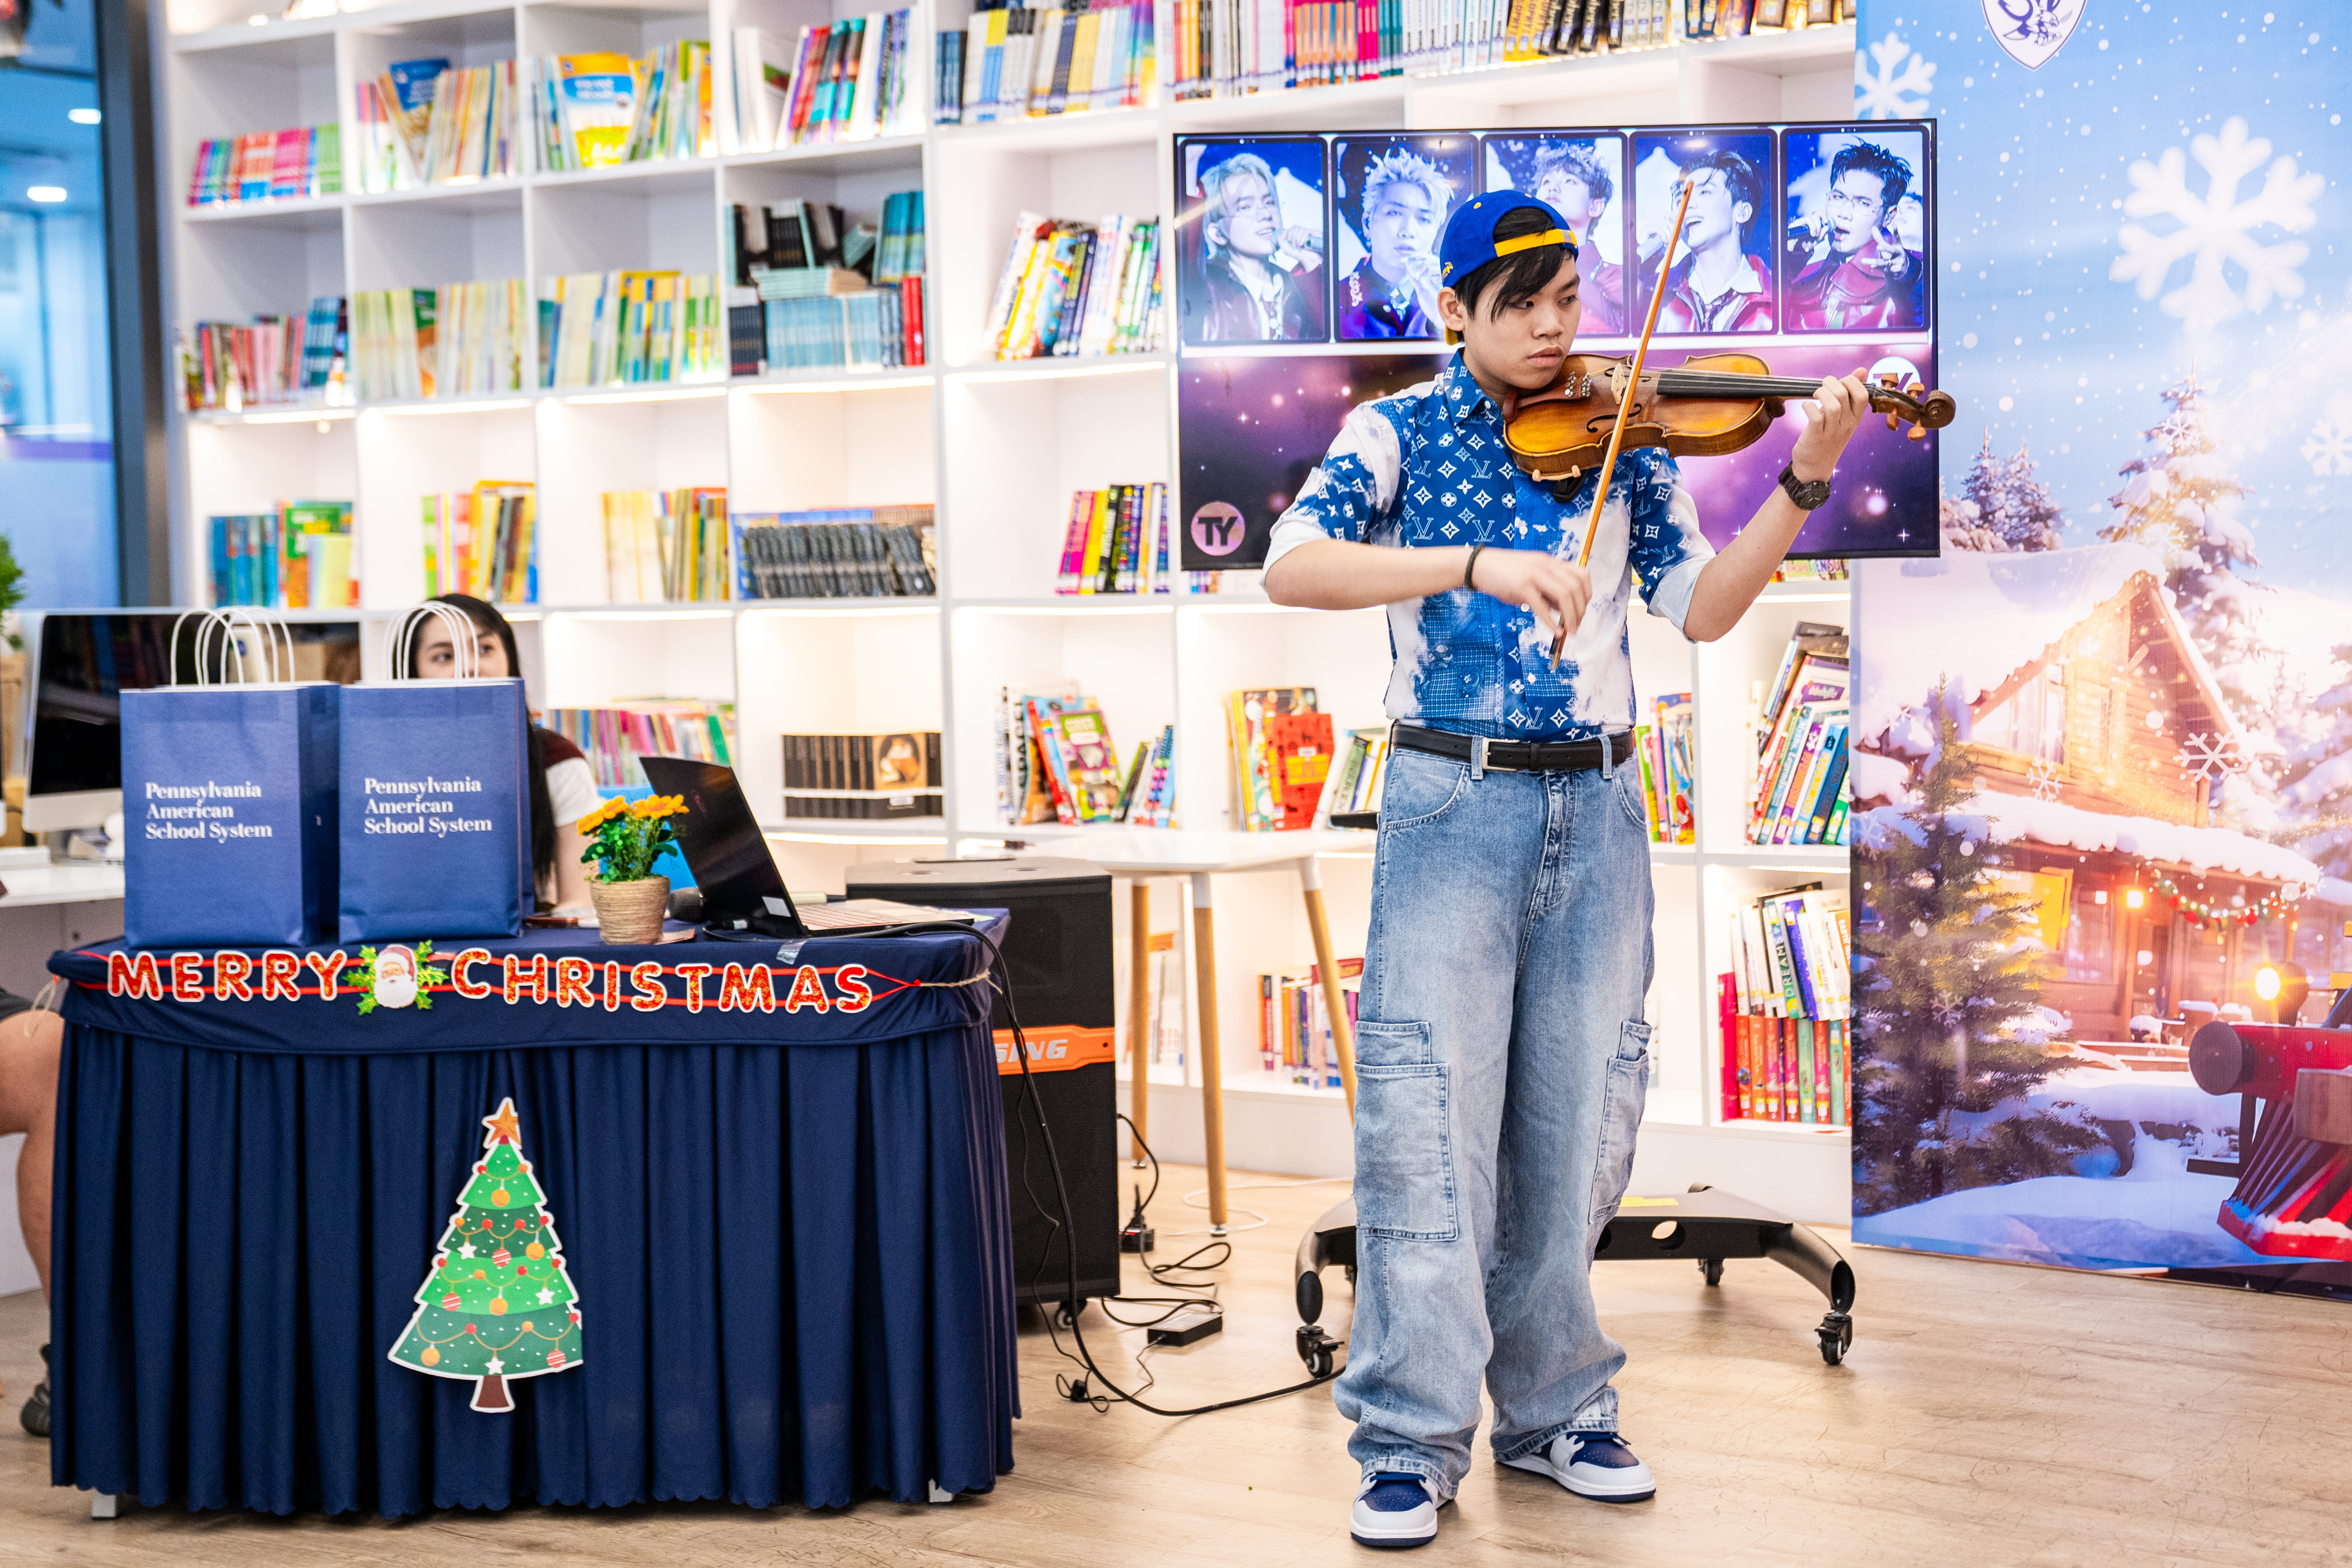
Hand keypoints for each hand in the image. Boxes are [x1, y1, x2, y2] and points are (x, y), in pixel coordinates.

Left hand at [1279, 226, 1320, 269]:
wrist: (1309, 261)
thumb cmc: (1299, 255)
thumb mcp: (1286, 249)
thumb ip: (1280, 240)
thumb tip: (1283, 231)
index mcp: (1298, 234)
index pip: (1292, 228)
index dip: (1289, 233)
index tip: (1288, 240)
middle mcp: (1304, 232)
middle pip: (1295, 227)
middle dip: (1293, 238)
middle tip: (1294, 247)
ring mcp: (1310, 232)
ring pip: (1300, 229)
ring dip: (1297, 240)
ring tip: (1299, 247)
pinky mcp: (1315, 233)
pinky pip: (1306, 231)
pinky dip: (1302, 238)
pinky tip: (1302, 245)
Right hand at [1469, 548, 1591, 640]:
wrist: (1479, 565)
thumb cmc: (1505, 575)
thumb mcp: (1532, 580)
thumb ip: (1548, 592)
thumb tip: (1564, 611)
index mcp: (1551, 562)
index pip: (1581, 575)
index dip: (1587, 594)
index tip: (1582, 610)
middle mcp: (1547, 565)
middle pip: (1576, 587)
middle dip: (1581, 609)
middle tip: (1576, 625)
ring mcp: (1535, 574)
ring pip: (1564, 594)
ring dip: (1571, 616)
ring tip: (1570, 631)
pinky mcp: (1522, 586)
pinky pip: (1542, 607)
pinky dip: (1552, 622)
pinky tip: (1557, 632)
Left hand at [1788, 370, 1870, 483]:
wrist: (1814, 469)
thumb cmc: (1827, 438)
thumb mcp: (1843, 417)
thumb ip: (1850, 394)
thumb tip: (1861, 370)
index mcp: (1855, 418)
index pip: (1863, 394)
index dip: (1851, 381)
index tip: (1839, 383)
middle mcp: (1846, 424)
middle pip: (1845, 394)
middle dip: (1832, 383)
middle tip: (1823, 387)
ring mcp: (1831, 431)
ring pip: (1832, 404)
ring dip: (1820, 393)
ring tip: (1815, 395)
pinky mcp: (1815, 436)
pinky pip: (1814, 416)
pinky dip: (1808, 406)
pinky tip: (1806, 407)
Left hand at [1866, 227, 1911, 277]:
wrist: (1901, 269)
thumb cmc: (1893, 255)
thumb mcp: (1888, 247)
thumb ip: (1880, 238)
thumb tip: (1873, 227)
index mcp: (1897, 246)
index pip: (1897, 238)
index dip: (1896, 232)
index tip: (1894, 226)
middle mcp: (1899, 253)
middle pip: (1891, 250)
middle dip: (1885, 248)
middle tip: (1878, 246)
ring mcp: (1898, 262)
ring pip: (1884, 262)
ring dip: (1874, 261)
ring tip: (1863, 260)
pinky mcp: (1896, 270)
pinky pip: (1885, 269)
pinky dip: (1878, 267)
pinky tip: (1872, 266)